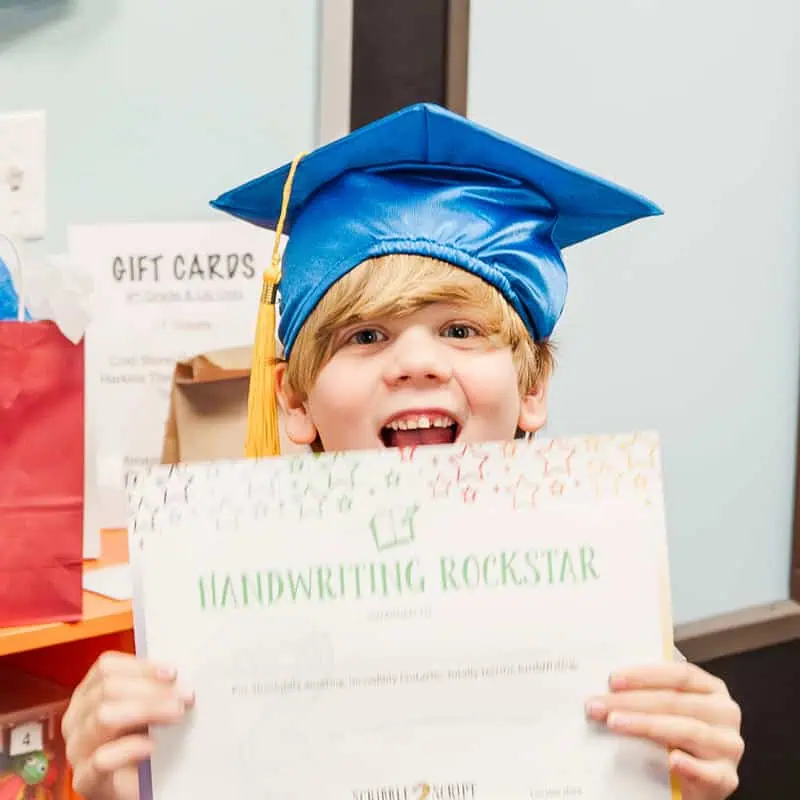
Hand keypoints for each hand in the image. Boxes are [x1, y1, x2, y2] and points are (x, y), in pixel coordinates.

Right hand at [62, 652, 193, 799]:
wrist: (138, 788)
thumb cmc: (140, 742)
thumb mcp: (145, 708)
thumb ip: (152, 689)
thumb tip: (177, 674)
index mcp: (89, 694)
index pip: (106, 668)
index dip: (141, 667)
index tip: (173, 673)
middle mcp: (77, 718)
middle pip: (107, 689)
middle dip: (151, 689)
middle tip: (185, 696)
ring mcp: (77, 749)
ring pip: (104, 717)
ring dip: (146, 710)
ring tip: (176, 714)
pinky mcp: (85, 780)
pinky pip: (102, 759)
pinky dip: (129, 748)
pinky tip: (151, 746)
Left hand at [585, 662, 743, 798]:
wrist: (692, 778)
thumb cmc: (675, 736)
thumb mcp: (666, 709)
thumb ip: (649, 693)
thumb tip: (608, 684)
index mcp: (711, 688)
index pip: (679, 674)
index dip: (645, 675)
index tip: (613, 680)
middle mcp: (724, 712)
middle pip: (676, 701)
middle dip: (632, 702)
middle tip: (600, 706)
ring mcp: (728, 745)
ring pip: (687, 730)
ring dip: (646, 726)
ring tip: (615, 724)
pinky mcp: (727, 777)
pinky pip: (708, 772)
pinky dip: (690, 766)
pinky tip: (671, 760)